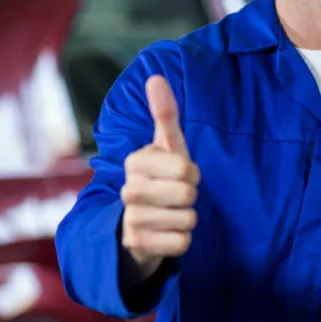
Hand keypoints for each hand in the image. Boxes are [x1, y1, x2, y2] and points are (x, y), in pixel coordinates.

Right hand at [120, 75, 199, 279]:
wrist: (138, 224)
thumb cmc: (160, 179)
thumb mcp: (166, 147)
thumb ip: (164, 113)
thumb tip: (155, 76)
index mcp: (136, 161)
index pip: (186, 168)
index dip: (192, 174)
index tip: (180, 175)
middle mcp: (128, 189)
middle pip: (188, 194)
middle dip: (190, 197)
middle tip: (176, 197)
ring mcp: (130, 217)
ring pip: (187, 220)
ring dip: (187, 219)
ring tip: (170, 215)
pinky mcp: (135, 244)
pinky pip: (181, 243)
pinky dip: (181, 240)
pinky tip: (166, 234)